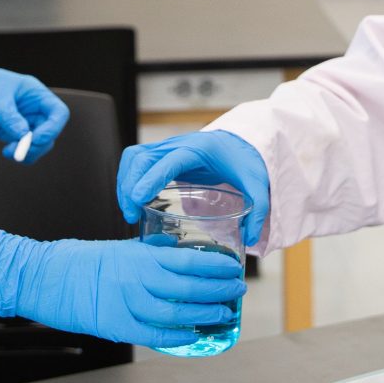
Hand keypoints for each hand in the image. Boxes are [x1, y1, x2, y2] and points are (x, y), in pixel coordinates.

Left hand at [0, 46, 67, 161]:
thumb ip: (9, 117)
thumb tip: (23, 135)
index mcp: (34, 93)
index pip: (57, 113)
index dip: (52, 128)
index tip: (35, 138)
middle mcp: (31, 109)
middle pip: (50, 132)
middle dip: (38, 144)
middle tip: (20, 149)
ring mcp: (21, 121)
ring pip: (38, 143)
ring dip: (28, 152)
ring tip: (10, 151)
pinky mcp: (9, 132)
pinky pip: (22, 147)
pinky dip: (19, 153)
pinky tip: (7, 151)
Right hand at [0, 231, 245, 348]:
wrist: (46, 276)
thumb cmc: (81, 260)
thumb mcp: (122, 247)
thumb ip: (152, 252)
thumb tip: (178, 251)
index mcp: (141, 256)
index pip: (190, 260)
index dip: (216, 267)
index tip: (233, 269)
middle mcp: (139, 278)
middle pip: (189, 287)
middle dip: (218, 291)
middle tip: (236, 292)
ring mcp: (128, 303)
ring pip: (177, 312)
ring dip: (204, 314)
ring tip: (223, 315)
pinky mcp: (117, 326)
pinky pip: (154, 334)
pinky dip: (176, 336)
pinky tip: (193, 335)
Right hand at [116, 131, 269, 248]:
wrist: (239, 146)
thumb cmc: (244, 164)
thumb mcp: (258, 187)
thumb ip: (258, 211)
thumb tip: (251, 238)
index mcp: (199, 150)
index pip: (168, 160)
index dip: (151, 177)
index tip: (138, 198)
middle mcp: (178, 144)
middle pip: (142, 157)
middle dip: (130, 185)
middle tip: (131, 214)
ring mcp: (167, 147)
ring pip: (134, 157)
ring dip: (125, 182)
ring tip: (129, 211)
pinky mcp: (161, 153)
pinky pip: (136, 160)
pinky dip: (128, 178)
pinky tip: (132, 200)